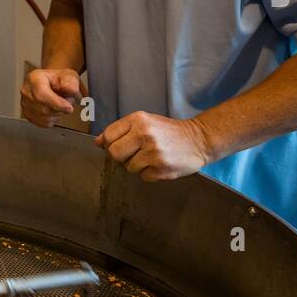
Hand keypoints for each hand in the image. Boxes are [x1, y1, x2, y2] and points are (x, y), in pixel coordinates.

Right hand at [21, 68, 82, 127]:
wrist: (52, 83)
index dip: (56, 103)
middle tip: (70, 101)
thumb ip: (71, 82)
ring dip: (58, 114)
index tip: (69, 108)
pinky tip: (55, 109)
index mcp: (34, 79)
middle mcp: (27, 92)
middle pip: (43, 109)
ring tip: (61, 104)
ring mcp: (25, 104)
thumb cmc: (58, 79)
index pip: (41, 94)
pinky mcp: (28, 115)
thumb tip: (72, 90)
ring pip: (45, 118)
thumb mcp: (68, 75)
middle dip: (61, 109)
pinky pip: (44, 123)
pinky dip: (53, 119)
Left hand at [95, 112, 214, 181]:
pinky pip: (143, 176)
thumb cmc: (168, 131)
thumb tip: (97, 142)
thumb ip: (120, 130)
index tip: (120, 145)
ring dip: (137, 165)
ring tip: (151, 156)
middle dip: (121, 156)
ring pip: (128, 167)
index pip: (108, 136)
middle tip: (135, 153)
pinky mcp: (161, 169)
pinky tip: (160, 163)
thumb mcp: (144, 123)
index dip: (110, 143)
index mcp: (138, 120)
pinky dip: (149, 173)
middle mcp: (145, 135)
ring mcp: (153, 153)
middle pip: (114, 153)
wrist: (199, 139)